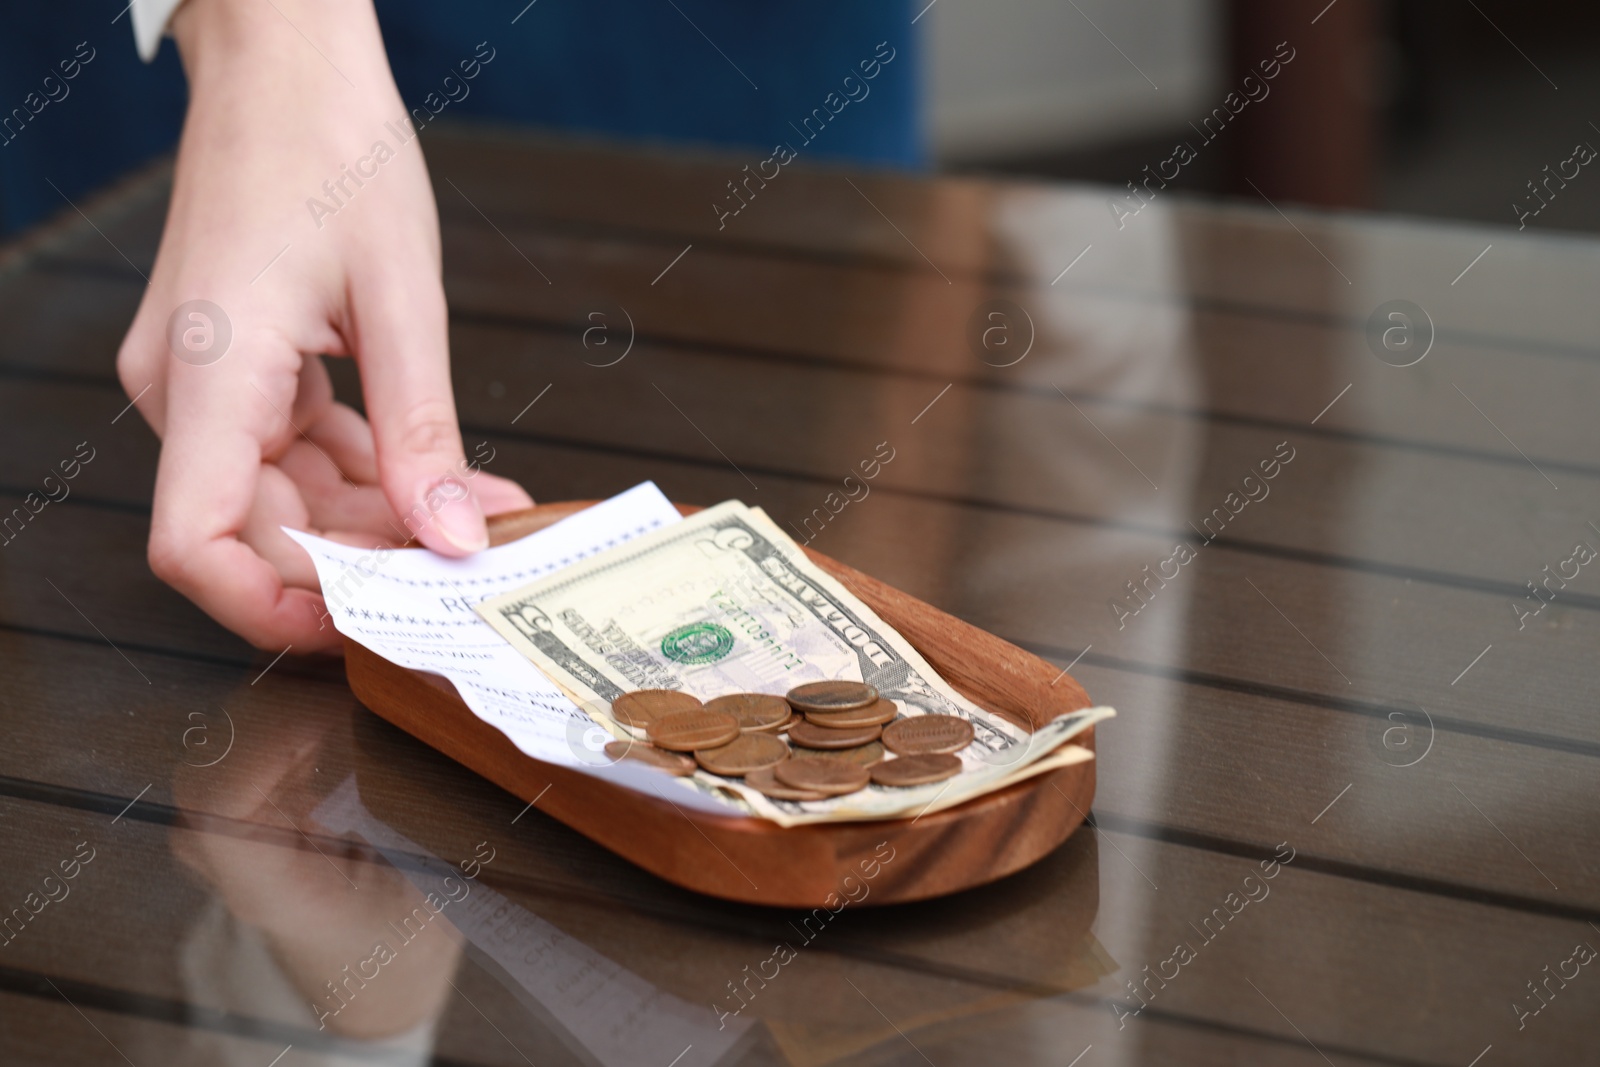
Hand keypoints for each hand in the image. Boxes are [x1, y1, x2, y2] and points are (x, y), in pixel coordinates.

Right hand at [116, 0, 529, 651]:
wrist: (286, 62)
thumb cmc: (331, 146)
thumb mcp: (401, 299)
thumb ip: (422, 432)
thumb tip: (453, 536)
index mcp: (209, 373)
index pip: (193, 543)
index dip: (270, 606)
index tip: (366, 622)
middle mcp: (187, 389)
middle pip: (256, 531)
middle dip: (364, 562)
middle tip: (466, 569)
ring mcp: (209, 382)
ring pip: (285, 499)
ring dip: (379, 522)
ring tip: (478, 520)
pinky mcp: (242, 369)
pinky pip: (298, 453)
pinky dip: (369, 476)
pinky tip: (446, 482)